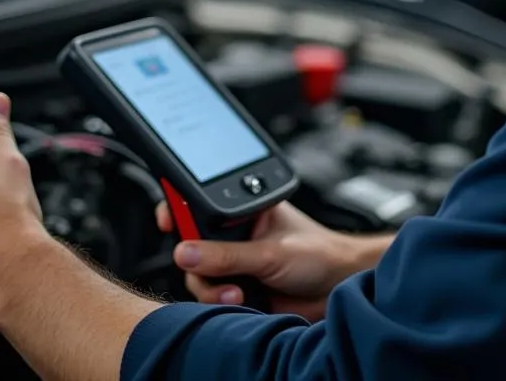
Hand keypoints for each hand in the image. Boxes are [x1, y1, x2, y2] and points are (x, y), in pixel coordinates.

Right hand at [156, 200, 387, 320]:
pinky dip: (221, 302)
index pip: (199, 203)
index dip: (178, 209)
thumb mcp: (270, 252)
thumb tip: (185, 252)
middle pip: (193, 245)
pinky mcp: (239, 290)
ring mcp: (236, 263)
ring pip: (200, 275)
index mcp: (242, 209)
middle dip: (197, 261)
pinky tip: (243, 301)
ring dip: (212, 287)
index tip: (166, 220)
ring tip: (238, 292)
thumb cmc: (318, 254)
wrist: (340, 290)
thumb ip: (226, 255)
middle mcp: (236, 235)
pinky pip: (213, 297)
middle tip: (206, 269)